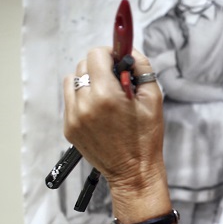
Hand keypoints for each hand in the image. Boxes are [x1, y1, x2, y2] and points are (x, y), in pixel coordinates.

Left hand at [63, 47, 164, 194]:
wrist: (133, 171)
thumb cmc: (146, 137)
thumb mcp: (154, 98)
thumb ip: (142, 67)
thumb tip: (130, 52)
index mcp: (106, 95)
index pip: (96, 54)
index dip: (110, 53)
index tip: (119, 60)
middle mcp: (84, 104)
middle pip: (83, 64)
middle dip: (100, 66)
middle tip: (117, 80)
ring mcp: (73, 117)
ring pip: (73, 80)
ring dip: (89, 80)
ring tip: (106, 94)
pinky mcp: (68, 127)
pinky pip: (70, 99)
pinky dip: (83, 97)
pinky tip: (100, 109)